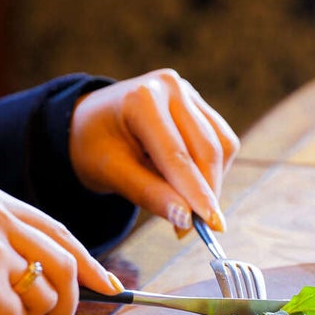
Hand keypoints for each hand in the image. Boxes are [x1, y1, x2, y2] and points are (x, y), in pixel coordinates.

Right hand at [0, 189, 122, 314]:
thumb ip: (12, 243)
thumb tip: (59, 284)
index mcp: (6, 208)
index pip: (61, 236)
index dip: (91, 266)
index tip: (112, 288)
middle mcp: (5, 221)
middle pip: (65, 267)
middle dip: (66, 307)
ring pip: (45, 297)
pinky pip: (12, 312)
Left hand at [69, 69, 238, 231]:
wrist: (92, 122)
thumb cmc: (95, 147)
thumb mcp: (111, 173)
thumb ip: (149, 194)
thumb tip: (187, 219)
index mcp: (142, 99)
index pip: (176, 155)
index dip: (196, 192)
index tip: (211, 225)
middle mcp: (171, 87)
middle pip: (207, 149)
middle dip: (207, 192)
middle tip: (194, 228)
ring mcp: (189, 92)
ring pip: (222, 146)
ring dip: (211, 181)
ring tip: (183, 201)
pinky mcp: (200, 103)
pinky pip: (222, 141)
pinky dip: (212, 169)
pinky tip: (188, 180)